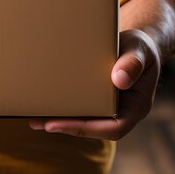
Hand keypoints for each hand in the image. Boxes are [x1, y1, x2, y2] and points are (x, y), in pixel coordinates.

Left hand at [29, 28, 160, 140]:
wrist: (138, 44)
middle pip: (94, 128)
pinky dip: (64, 107)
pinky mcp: (97, 99)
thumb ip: (133, 63)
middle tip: (39, 121)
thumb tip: (119, 80)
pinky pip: (82, 107)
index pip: (114, 128)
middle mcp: (122, 111)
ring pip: (86, 120)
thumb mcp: (140, 49)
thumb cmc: (141, 47)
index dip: (85, 128)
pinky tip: (44, 103)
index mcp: (137, 106)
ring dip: (61, 120)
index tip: (60, 124)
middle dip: (66, 127)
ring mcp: (109, 107)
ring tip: (34, 116)